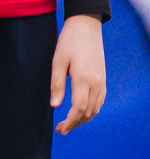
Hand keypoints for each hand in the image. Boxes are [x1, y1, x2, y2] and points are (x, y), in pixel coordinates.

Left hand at [51, 13, 105, 132]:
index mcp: (84, 78)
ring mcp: (102, 82)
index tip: (60, 129)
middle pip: (88, 112)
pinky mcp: (103, 79)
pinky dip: (90, 111)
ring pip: (95, 109)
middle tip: (61, 130)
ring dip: (83, 120)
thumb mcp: (57, 61)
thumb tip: (55, 106)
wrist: (86, 27)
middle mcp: (96, 83)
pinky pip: (99, 101)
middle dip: (75, 124)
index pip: (79, 108)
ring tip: (68, 124)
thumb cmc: (69, 42)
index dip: (70, 122)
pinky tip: (80, 113)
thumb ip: (57, 84)